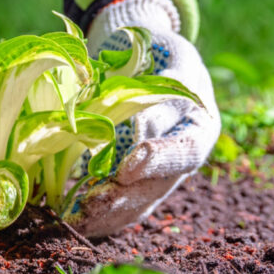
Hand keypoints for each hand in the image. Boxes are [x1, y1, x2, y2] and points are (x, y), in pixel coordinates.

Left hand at [65, 0, 220, 236]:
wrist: (152, 63)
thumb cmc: (164, 55)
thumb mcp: (171, 59)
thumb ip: (165, 88)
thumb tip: (143, 124)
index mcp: (199, 129)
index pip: (183, 152)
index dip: (156, 163)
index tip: (126, 169)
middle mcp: (182, 161)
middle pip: (156, 188)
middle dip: (122, 199)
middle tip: (89, 204)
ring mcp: (160, 176)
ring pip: (136, 204)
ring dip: (106, 214)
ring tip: (76, 218)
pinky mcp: (136, 183)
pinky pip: (119, 205)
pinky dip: (97, 214)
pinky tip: (73, 218)